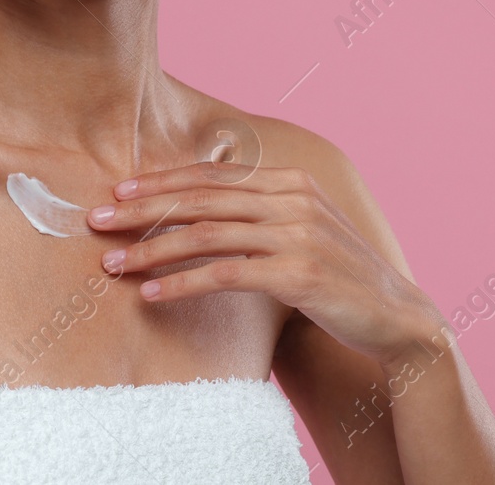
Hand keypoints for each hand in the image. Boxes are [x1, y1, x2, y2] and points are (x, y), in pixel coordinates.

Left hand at [86, 160, 443, 370]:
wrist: (398, 318)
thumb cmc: (339, 278)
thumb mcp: (300, 232)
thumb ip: (259, 215)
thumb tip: (197, 211)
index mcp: (290, 182)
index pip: (210, 175)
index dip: (160, 182)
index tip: (118, 194)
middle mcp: (292, 199)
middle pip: (199, 198)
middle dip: (142, 210)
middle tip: (96, 221)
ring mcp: (297, 234)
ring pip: (204, 234)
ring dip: (151, 249)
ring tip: (112, 263)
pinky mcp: (298, 272)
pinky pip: (225, 274)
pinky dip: (182, 282)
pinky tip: (151, 292)